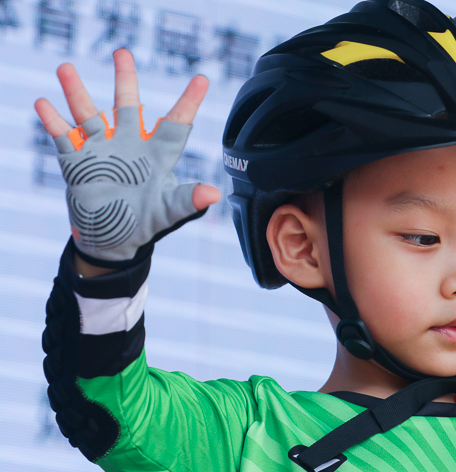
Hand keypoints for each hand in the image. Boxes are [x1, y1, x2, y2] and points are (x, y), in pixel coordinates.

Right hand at [34, 49, 220, 263]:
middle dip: (125, 79)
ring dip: (76, 92)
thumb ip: (189, 200)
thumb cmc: (145, 222)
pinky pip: (64, 136)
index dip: (189, 102)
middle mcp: (130, 145)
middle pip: (127, 105)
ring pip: (89, 114)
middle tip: (122, 52)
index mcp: (158, 155)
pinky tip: (44, 103)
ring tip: (64, 68)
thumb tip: (215, 194)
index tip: (202, 79)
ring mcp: (102, 150)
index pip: (177, 124)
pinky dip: (54, 121)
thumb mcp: (170, 211)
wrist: (112, 238)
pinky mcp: (78, 161)